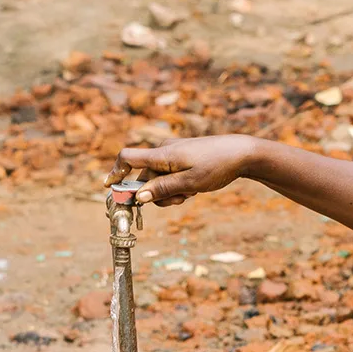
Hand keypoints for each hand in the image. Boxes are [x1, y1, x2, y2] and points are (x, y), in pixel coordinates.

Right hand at [108, 135, 260, 207]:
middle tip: (180, 200)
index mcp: (162, 155)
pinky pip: (170, 174)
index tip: (110, 188)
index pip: (128, 158)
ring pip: (159, 179)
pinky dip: (177, 185)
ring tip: (191, 192)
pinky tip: (194, 187)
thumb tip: (138, 197)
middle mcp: (164, 152)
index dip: (116, 173)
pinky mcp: (182, 157)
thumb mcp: (190, 183)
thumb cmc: (217, 166)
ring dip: (169, 191)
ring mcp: (173, 153)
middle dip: (156, 194)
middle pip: (145, 177)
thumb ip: (163, 190)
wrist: (242, 153)